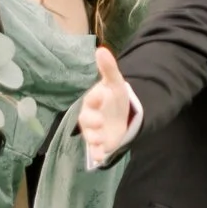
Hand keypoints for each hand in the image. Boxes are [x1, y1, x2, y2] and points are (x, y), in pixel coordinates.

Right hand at [78, 46, 134, 166]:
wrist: (120, 115)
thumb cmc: (113, 98)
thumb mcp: (115, 83)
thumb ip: (108, 68)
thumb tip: (101, 50)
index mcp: (93, 101)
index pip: (91, 99)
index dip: (94, 98)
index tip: (101, 95)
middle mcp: (90, 117)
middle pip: (86, 120)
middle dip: (92, 122)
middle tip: (99, 122)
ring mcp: (94, 131)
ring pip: (90, 136)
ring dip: (93, 139)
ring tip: (100, 141)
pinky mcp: (100, 144)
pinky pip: (94, 150)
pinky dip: (96, 154)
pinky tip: (100, 158)